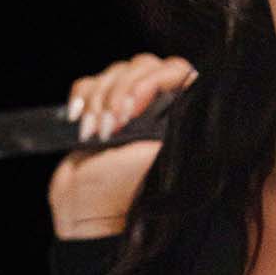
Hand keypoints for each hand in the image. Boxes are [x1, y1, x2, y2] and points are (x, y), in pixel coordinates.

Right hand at [48, 52, 197, 231]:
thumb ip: (182, 121)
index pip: (177, 71)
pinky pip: (88, 83)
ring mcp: (126, 106)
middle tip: (114, 128)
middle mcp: (158, 107)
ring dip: (100, 103)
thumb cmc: (127, 189)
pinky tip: (82, 125)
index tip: (133, 112)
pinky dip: (81, 100)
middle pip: (142, 65)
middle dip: (121, 94)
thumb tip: (193, 89)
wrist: (87, 209)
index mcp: (180, 116)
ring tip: (98, 136)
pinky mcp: (98, 110)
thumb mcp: (163, 154)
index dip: (152, 82)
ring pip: (114, 72)